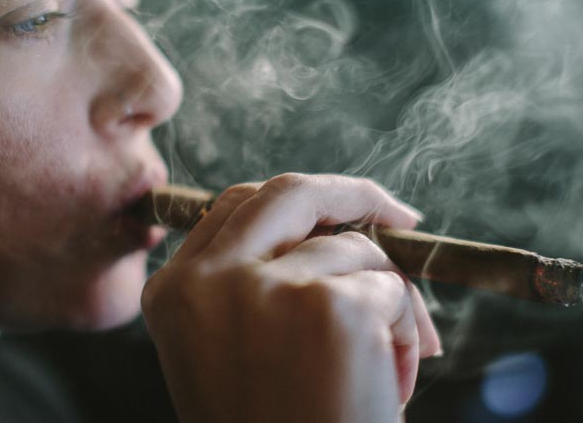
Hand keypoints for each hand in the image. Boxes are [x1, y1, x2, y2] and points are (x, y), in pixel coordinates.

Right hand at [142, 174, 441, 422]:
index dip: (300, 202)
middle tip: (401, 217)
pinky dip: (408, 335)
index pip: (239, 206)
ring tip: (383, 372)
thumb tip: (337, 229)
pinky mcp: (329, 307)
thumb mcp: (236, 356)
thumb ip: (257, 286)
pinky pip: (393, 290)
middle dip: (354, 194)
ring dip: (389, 303)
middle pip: (291, 193)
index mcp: (173, 292)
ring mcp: (268, 288)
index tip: (343, 210)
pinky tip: (387, 388)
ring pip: (357, 252)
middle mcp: (209, 279)